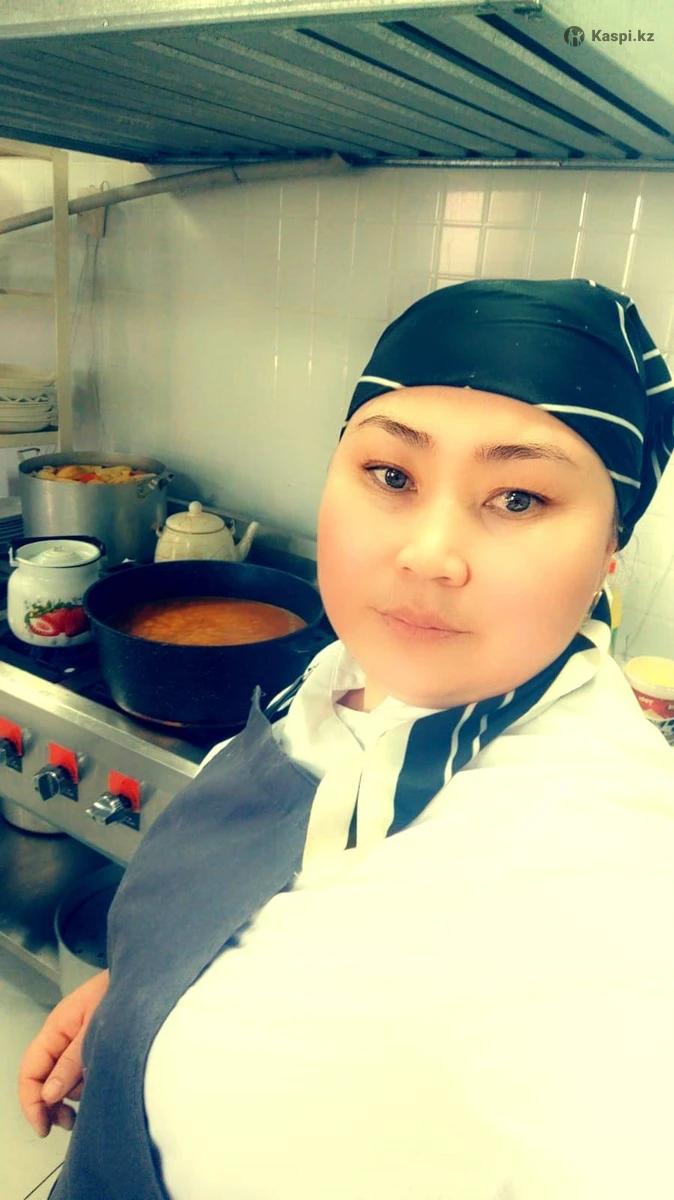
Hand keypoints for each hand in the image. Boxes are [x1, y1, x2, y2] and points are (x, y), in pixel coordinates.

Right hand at [18, 968, 109, 1136]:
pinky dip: (91, 1083)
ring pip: (65, 1081)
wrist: (152, 978)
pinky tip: (106, 1080)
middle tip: (70, 1121)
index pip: (30, 1071)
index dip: (31, 1102)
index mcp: (56, 1029)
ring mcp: (78, 1043)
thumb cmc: (122, 994)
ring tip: (98, 1089)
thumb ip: (71, 1062)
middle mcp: (63, 1037)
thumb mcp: (94, 1030)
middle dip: (53, 1104)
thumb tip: (48, 1095)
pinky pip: (83, 1074)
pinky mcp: (95, 1047)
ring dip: (76, 1093)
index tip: (43, 1126)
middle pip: (44, 1080)